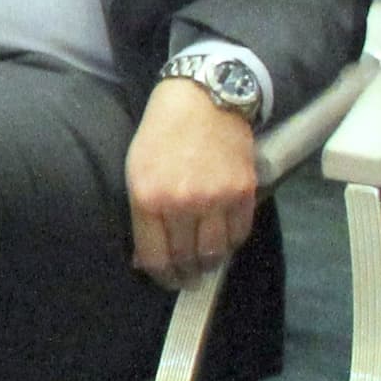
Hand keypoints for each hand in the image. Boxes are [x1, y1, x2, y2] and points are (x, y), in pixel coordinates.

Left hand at [124, 74, 264, 288]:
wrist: (202, 100)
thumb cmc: (160, 134)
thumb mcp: (136, 171)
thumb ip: (142, 214)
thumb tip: (146, 257)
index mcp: (148, 198)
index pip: (156, 257)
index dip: (162, 276)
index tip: (166, 280)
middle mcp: (182, 202)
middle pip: (187, 258)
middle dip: (186, 274)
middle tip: (187, 278)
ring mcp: (215, 198)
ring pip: (216, 251)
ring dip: (210, 263)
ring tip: (205, 263)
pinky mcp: (243, 192)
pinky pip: (240, 233)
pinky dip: (232, 242)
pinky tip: (223, 241)